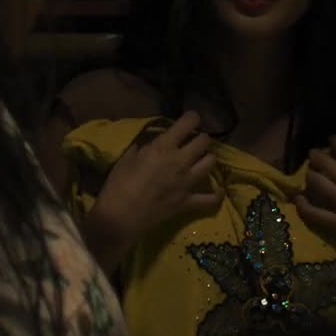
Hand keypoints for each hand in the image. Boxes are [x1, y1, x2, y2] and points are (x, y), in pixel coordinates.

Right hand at [84, 111, 219, 269]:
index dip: (192, 118)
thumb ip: (142, 147)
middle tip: (194, 141)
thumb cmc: (118, 185)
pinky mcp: (188, 202)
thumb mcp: (126, 158)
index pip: (187, 123)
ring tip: (201, 159)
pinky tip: (218, 191)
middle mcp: (180, 161)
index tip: (191, 119)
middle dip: (201, 138)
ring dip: (207, 158)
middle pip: (204, 141)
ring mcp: (187, 182)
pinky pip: (210, 199)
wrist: (120, 217)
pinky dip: (215, 195)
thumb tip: (151, 144)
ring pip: (210, 163)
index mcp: (163, 147)